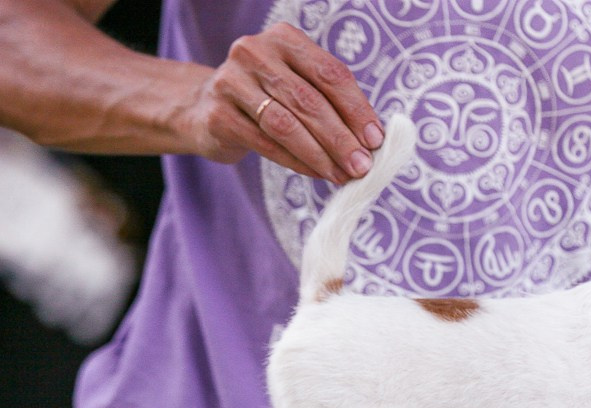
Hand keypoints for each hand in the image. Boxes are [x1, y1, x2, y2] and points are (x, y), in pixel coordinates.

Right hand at [185, 22, 382, 182]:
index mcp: (285, 39)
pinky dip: (296, 162)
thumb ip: (331, 103)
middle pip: (309, 100)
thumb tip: (372, 140)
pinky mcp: (218, 115)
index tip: (376, 140)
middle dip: (341, 138)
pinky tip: (317, 173)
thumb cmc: (266, 98)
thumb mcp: (297, 85)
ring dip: (321, 154)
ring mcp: (232, 81)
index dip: (356, 108)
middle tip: (363, 165)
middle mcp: (255, 52)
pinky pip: (266, 143)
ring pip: (287, 124)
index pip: (330, 73)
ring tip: (342, 175)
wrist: (203, 108)